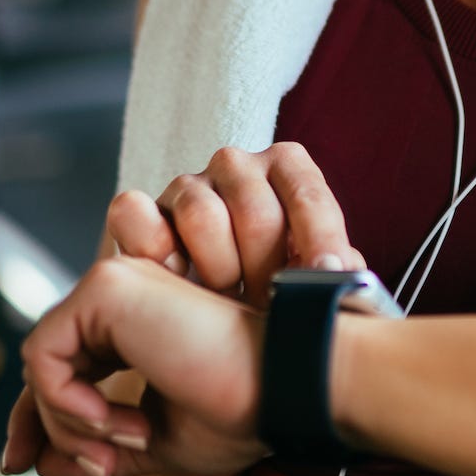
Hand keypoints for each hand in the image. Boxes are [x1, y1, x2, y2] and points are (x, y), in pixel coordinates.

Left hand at [3, 253, 267, 475]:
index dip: (36, 417)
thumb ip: (98, 446)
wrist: (282, 385)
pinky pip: (43, 356)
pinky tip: (117, 420)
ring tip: (133, 438)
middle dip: (51, 429)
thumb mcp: (157, 440)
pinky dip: (66, 403)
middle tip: (104, 468)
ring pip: (41, 363)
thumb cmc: (242, 408)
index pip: (64, 366)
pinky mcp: (105, 287)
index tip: (21, 464)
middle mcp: (122, 298)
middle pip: (44, 365)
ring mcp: (113, 286)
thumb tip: (38, 461)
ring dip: (73, 423)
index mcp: (137, 326)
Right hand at [135, 141, 368, 306]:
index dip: (321, 240)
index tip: (326, 278)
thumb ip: (332, 267)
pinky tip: (175, 278)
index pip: (307, 194)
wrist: (217, 309)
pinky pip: (133, 211)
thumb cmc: (274, 289)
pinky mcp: (141, 209)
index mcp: (285, 168)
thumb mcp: (312, 274)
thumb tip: (342, 276)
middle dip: (265, 268)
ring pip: (200, 214)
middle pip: (254, 210)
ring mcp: (186, 185)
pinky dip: (154, 248)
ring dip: (217, 270)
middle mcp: (236, 166)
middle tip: (267, 302)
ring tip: (226, 296)